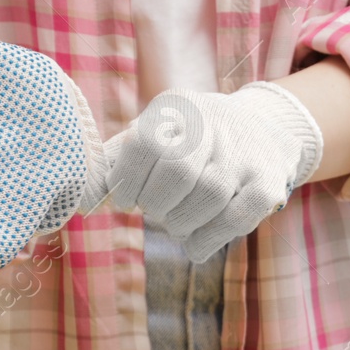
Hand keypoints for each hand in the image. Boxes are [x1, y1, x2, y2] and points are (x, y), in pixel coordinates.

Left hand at [105, 83, 322, 262]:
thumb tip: (80, 197)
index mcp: (179, 107)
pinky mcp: (270, 183)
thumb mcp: (155, 133)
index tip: (126, 200)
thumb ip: (117, 159)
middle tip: (155, 210)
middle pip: (179, 171)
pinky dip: (209, 239)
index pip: (145, 144)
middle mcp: (217, 123)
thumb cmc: (190, 142)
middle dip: (157, 204)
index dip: (128, 182)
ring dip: (182, 224)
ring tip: (176, 223)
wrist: (261, 131)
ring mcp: (247, 154)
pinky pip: (239, 218)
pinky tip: (196, 243)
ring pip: (210, 195)